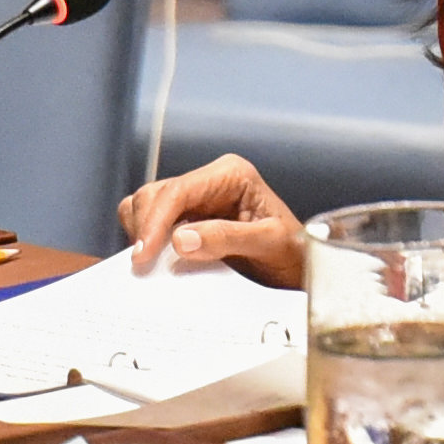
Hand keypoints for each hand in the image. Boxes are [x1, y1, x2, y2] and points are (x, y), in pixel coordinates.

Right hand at [118, 154, 304, 287]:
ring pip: (148, 204)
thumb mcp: (269, 245)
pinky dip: (146, 239)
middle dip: (146, 228)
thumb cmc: (294, 253)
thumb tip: (181, 239)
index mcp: (231, 174)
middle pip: (156, 194)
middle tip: (143, 266)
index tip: (143, 254)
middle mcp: (211, 181)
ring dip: (143, 233)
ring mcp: (197, 199)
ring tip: (150, 265)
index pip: (178, 190)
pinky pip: (153, 222)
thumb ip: (227, 238)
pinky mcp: (188, 218)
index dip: (155, 221)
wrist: (300, 269)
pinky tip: (157, 260)